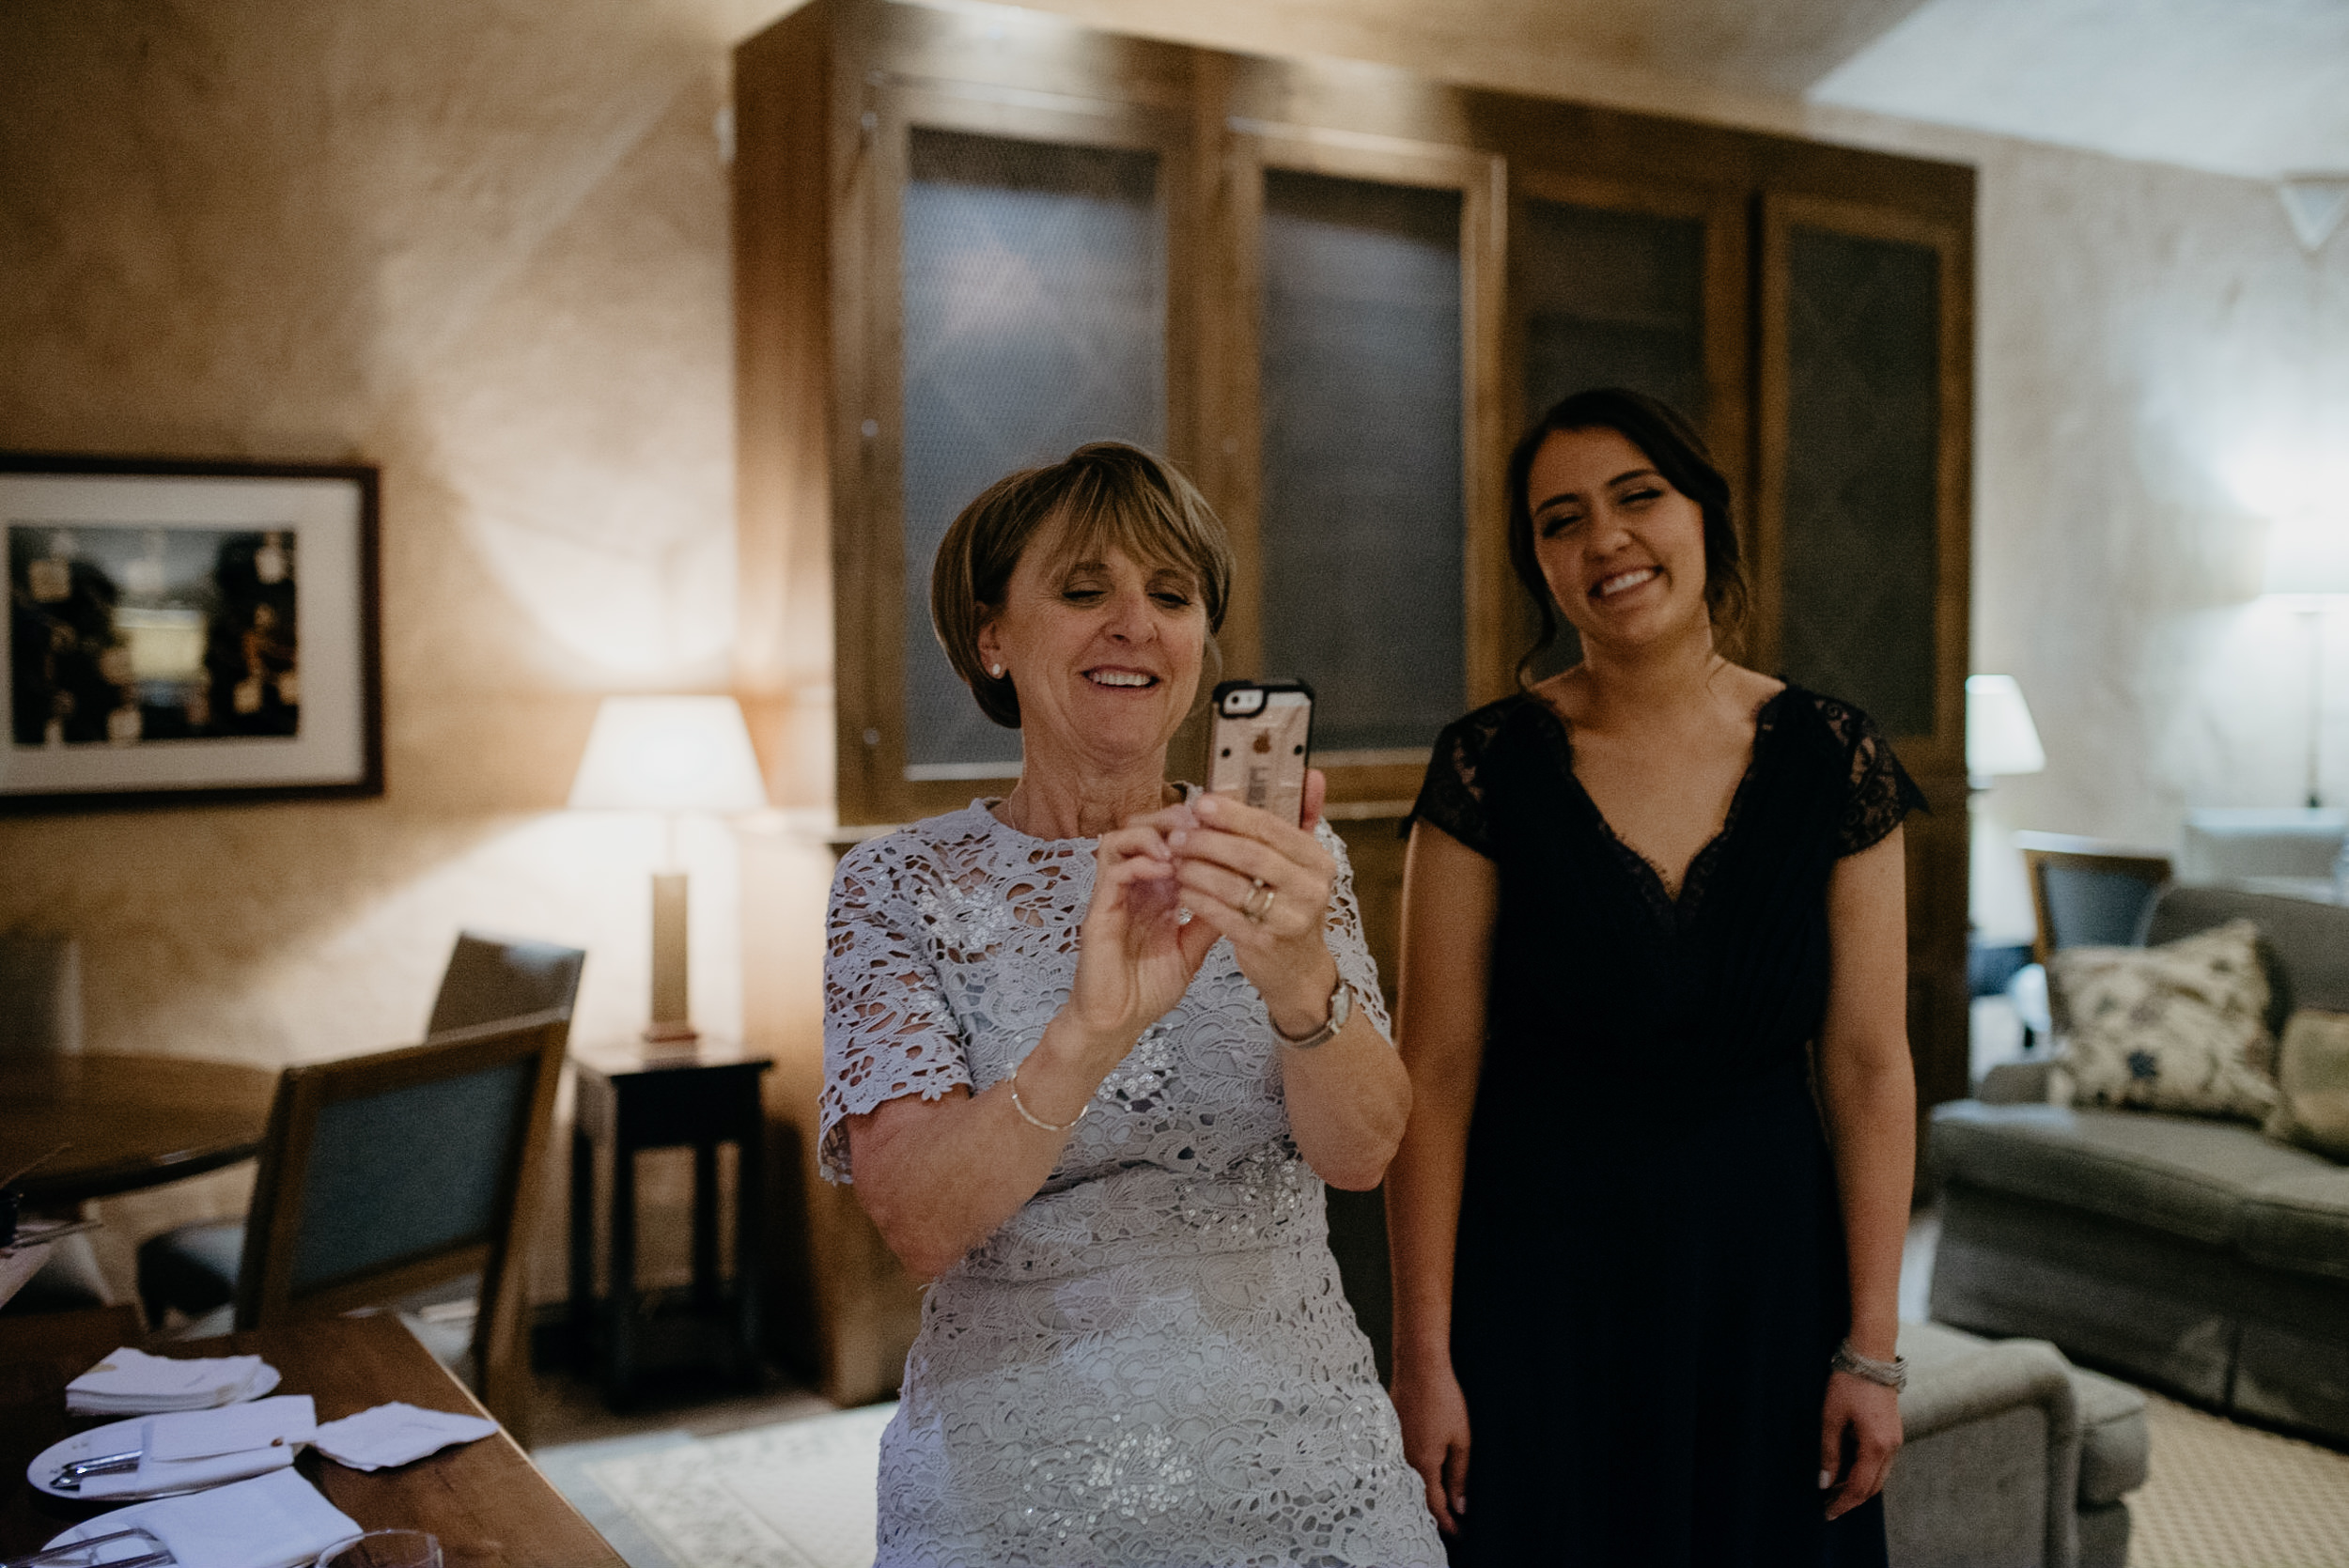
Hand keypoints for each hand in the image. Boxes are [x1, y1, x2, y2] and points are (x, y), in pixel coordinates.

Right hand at [1062, 816, 1220, 1064]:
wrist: (1116, 1023)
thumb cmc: (1147, 990)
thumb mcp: (1191, 950)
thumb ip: (1209, 920)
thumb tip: (1241, 893)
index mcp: (1154, 893)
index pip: (1169, 844)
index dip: (1193, 830)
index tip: (1221, 826)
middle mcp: (1132, 887)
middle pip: (1142, 829)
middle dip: (1172, 819)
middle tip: (1200, 823)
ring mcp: (1113, 896)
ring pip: (1120, 838)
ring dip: (1152, 834)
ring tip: (1181, 845)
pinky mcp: (1099, 910)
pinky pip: (1113, 870)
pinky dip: (1140, 862)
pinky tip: (1166, 870)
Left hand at [1144, 773, 1339, 1035]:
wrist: (1299, 970)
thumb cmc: (1291, 906)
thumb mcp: (1303, 865)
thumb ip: (1303, 818)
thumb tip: (1311, 774)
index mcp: (1318, 861)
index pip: (1273, 828)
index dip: (1233, 813)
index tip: (1200, 803)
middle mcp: (1310, 889)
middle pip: (1251, 855)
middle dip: (1208, 841)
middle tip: (1178, 834)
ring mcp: (1289, 919)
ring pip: (1233, 885)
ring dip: (1197, 870)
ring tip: (1175, 860)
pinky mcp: (1265, 944)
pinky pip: (1222, 915)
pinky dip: (1198, 900)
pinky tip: (1181, 890)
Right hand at [1392, 1354, 1469, 1534]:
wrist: (1417, 1368)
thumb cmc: (1442, 1400)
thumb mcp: (1461, 1440)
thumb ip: (1459, 1475)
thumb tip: (1460, 1504)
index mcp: (1423, 1464)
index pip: (1435, 1505)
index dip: (1448, 1522)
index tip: (1458, 1531)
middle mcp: (1403, 1460)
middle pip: (1417, 1496)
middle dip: (1434, 1512)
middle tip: (1450, 1521)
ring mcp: (1393, 1447)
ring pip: (1408, 1480)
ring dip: (1422, 1493)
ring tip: (1438, 1500)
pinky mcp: (1389, 1434)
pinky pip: (1400, 1463)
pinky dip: (1412, 1474)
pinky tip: (1422, 1472)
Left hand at [1820, 1370, 1900, 1519]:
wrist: (1872, 1356)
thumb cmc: (1848, 1383)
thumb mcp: (1831, 1417)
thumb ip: (1829, 1452)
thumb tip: (1824, 1482)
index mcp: (1876, 1446)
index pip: (1860, 1487)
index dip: (1843, 1503)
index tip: (1827, 1513)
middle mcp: (1891, 1447)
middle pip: (1873, 1487)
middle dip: (1852, 1499)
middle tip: (1829, 1506)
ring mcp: (1895, 1440)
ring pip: (1880, 1476)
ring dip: (1860, 1487)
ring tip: (1835, 1491)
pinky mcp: (1894, 1432)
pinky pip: (1882, 1463)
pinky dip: (1867, 1472)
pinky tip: (1849, 1470)